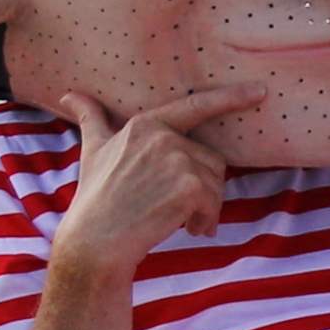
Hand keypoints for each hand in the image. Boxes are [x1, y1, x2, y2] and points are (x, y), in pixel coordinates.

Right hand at [52, 87, 249, 283]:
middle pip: (211, 159)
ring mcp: (177, 159)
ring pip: (216, 183)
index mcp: (146, 124)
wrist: (96, 238)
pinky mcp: (190, 186)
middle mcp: (163, 136)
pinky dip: (206, 221)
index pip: (196, 106)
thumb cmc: (96, 196)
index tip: (260, 91)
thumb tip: (69, 95)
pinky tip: (186, 229)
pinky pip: (216, 203)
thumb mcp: (92, 149)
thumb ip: (91, 120)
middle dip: (202, 187)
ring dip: (205, 207)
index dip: (231, 98)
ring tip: (179, 220)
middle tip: (176, 208)